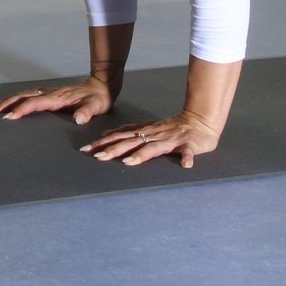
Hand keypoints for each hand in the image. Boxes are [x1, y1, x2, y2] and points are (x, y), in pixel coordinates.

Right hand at [0, 76, 114, 125]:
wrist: (101, 85)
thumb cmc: (98, 98)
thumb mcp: (96, 106)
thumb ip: (87, 112)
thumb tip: (78, 119)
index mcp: (58, 98)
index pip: (35, 103)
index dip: (22, 109)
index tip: (9, 116)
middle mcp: (50, 94)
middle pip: (24, 96)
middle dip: (7, 103)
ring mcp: (49, 93)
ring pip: (25, 94)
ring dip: (9, 99)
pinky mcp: (49, 94)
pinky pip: (29, 95)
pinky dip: (17, 98)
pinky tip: (11, 101)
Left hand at [80, 110, 219, 168]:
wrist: (200, 121)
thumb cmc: (173, 128)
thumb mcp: (149, 128)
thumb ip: (131, 132)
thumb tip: (109, 134)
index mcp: (146, 132)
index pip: (120, 137)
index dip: (103, 143)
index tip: (86, 149)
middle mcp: (155, 135)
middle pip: (131, 142)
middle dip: (114, 149)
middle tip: (97, 157)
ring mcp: (171, 140)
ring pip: (154, 148)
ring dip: (141, 155)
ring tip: (128, 162)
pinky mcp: (189, 145)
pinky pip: (188, 153)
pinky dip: (187, 158)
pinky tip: (186, 165)